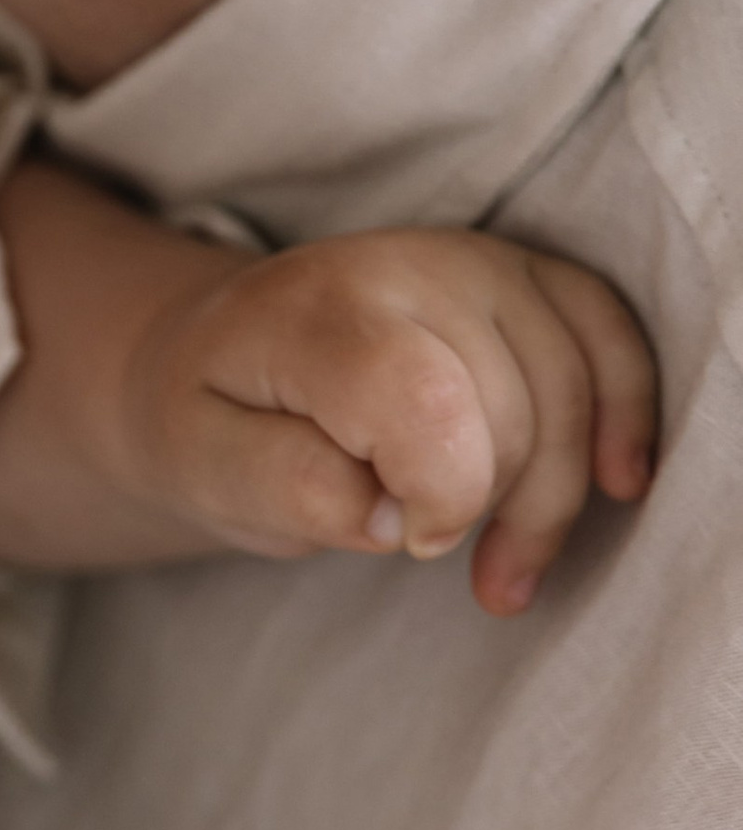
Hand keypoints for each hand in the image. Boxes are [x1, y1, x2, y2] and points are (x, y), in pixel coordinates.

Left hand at [122, 227, 654, 614]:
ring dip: (557, 495)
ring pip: (574, 387)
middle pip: (514, 407)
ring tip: (503, 569)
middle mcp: (407, 264)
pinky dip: (625, 415)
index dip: (444, 495)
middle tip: (438, 561)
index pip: (427, 401)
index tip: (411, 543)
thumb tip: (392, 516)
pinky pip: (611, 338)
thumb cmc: (213, 423)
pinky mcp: (524, 276)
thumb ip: (289, 489)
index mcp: (316, 310)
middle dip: (491, 507)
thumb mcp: (206, 470)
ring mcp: (476, 261)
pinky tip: (617, 484)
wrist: (211, 357)